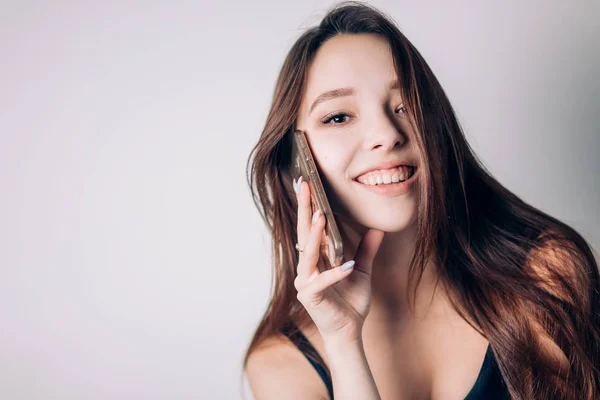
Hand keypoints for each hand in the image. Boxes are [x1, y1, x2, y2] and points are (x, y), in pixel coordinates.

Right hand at [292, 176, 384, 343]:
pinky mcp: (310, 297)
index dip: (308, 207)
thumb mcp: (362, 272)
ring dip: (314, 236)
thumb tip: (378, 229)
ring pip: (308, 255)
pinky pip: (321, 282)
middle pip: (303, 234)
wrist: (349, 332)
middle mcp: (306, 268)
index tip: (306, 184)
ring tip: (320, 215)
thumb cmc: (351, 303)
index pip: (310, 228)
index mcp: (316, 260)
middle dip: (304, 209)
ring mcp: (305, 283)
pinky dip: (335, 274)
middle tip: (304, 185)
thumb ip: (366, 251)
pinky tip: (348, 265)